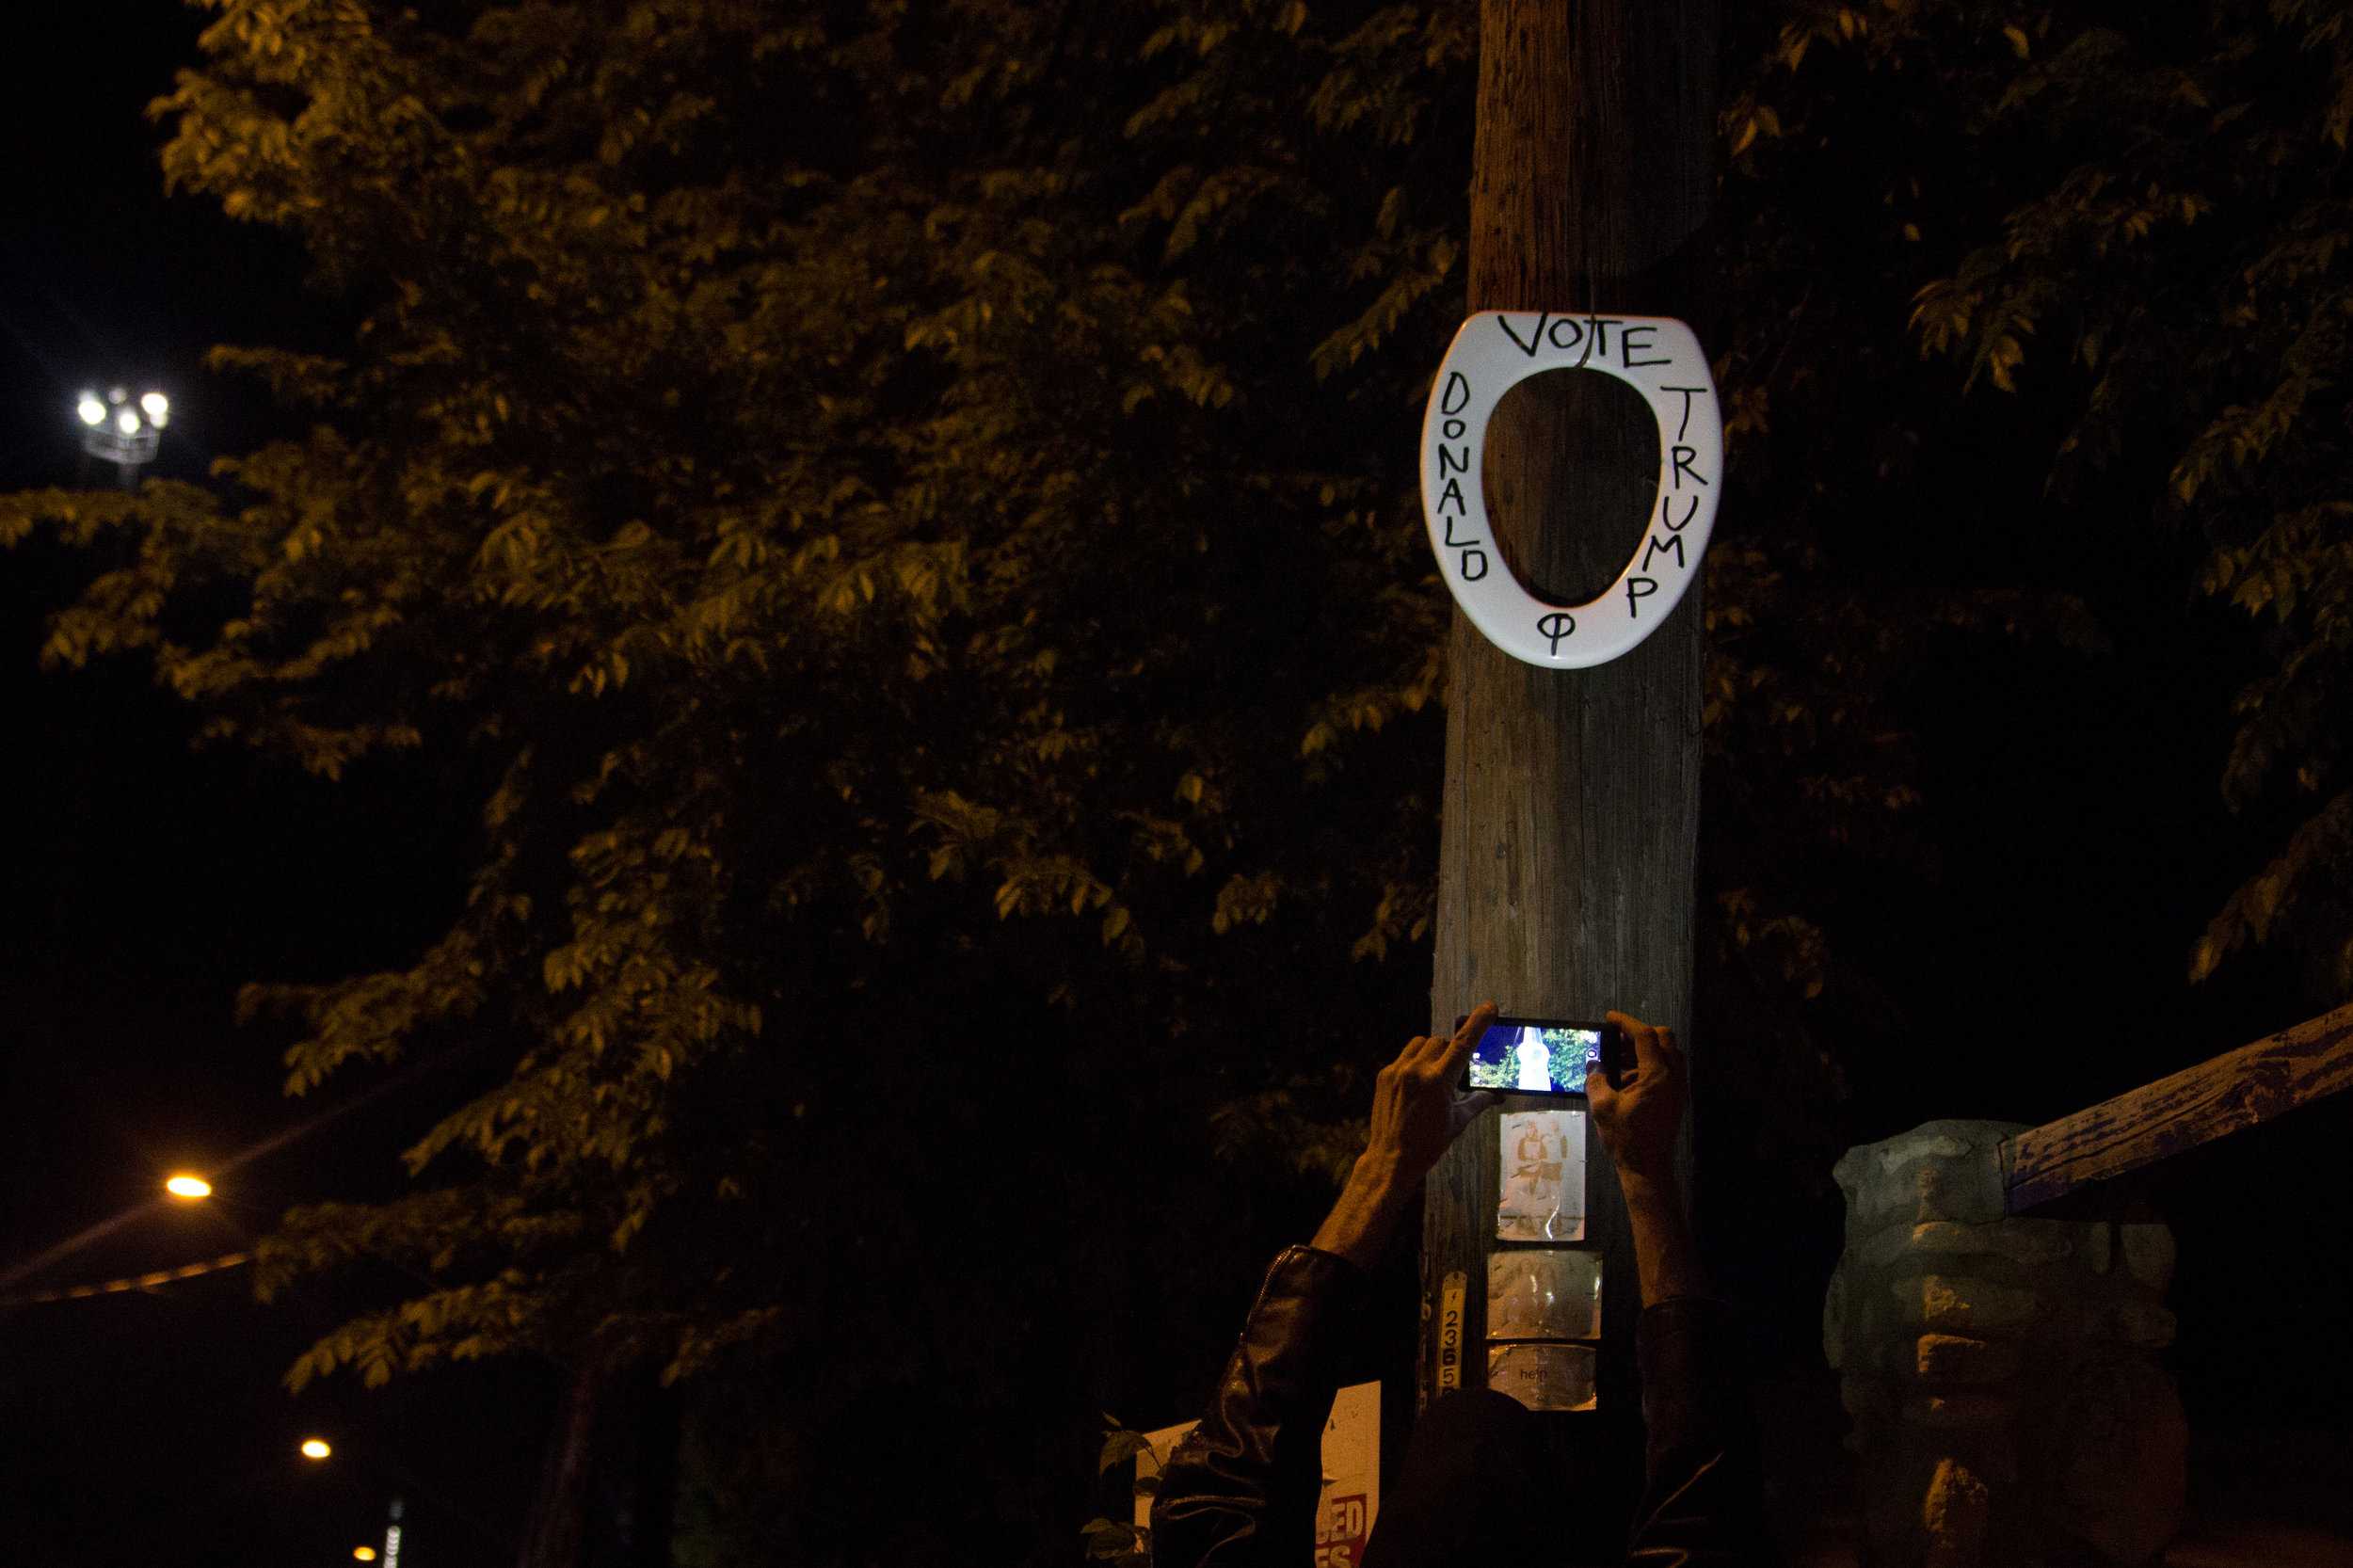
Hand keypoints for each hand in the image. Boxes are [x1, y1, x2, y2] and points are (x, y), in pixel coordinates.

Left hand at [1309, 1003, 1500, 1268]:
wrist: (1391, 1158)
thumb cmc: (1428, 1144)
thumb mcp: (1458, 1122)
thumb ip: (1479, 1101)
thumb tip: (1498, 1094)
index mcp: (1437, 1082)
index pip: (1463, 1044)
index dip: (1478, 1023)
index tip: (1490, 1007)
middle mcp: (1415, 1071)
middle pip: (1442, 1041)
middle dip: (1452, 1052)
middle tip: (1455, 1074)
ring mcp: (1396, 1071)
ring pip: (1422, 1043)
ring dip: (1434, 1052)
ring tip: (1436, 1076)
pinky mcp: (1384, 1075)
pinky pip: (1405, 1055)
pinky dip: (1416, 1062)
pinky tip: (1418, 1083)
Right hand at [1587, 1011, 1683, 1185]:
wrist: (1648, 1168)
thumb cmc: (1626, 1138)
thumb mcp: (1602, 1107)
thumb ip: (1597, 1080)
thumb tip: (1594, 1067)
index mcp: (1657, 1075)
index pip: (1644, 1036)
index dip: (1626, 1022)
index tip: (1610, 1018)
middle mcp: (1673, 1078)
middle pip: (1664, 1038)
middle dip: (1641, 1033)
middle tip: (1618, 1040)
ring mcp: (1678, 1089)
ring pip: (1669, 1053)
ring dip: (1646, 1050)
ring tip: (1620, 1061)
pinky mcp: (1676, 1099)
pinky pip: (1668, 1070)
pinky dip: (1651, 1065)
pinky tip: (1629, 1080)